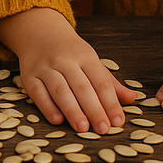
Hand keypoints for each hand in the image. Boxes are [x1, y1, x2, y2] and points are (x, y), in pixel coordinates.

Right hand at [0, 8, 136, 133]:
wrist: (39, 33)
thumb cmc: (70, 53)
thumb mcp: (92, 61)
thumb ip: (111, 83)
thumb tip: (133, 99)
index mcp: (85, 56)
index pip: (101, 81)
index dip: (110, 102)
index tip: (118, 121)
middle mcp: (65, 60)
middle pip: (82, 87)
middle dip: (94, 109)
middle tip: (104, 129)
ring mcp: (46, 67)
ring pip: (60, 90)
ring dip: (72, 110)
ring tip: (83, 128)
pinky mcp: (29, 76)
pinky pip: (38, 92)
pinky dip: (47, 106)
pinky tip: (57, 120)